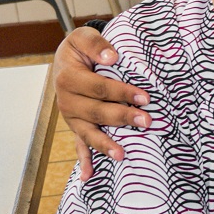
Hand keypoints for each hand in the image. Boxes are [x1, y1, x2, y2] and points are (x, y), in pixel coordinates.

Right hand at [53, 27, 148, 178]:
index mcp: (69, 78)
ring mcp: (72, 117)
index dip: (123, 92)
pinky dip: (84, 161)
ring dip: (105, 145)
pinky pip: (79, 146)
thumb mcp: (83, 37)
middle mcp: (67, 101)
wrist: (66, 60)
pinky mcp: (76, 127)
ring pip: (89, 133)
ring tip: (122, 155)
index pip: (100, 88)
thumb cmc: (80, 49)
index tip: (145, 97)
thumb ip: (96, 44)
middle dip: (123, 117)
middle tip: (147, 121)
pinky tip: (88, 177)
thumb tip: (112, 56)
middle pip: (98, 112)